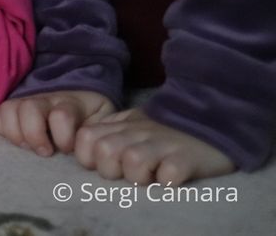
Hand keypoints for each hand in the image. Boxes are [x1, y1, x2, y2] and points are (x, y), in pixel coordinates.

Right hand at [0, 90, 114, 156]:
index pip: (61, 115)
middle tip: (45, 151)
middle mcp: (46, 98)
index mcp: (72, 103)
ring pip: (8, 109)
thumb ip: (98, 131)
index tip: (67, 149)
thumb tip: (90, 150)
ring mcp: (27, 100)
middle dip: (33, 134)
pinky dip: (3, 129)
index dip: (63, 136)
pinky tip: (19, 140)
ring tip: (29, 146)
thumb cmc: (93, 117)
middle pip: (28, 108)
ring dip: (15, 133)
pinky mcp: (13, 106)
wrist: (84, 95)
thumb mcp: (104, 121)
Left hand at [74, 108, 234, 184]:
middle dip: (111, 170)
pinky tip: (172, 178)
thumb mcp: (133, 122)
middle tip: (131, 173)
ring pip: (132, 161)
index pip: (85, 138)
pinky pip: (169, 174)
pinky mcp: (188, 158)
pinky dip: (168, 181)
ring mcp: (163, 143)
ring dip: (138, 176)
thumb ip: (108, 130)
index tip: (108, 164)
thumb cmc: (168, 128)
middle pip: (104, 151)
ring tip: (152, 176)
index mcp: (122, 124)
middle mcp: (139, 131)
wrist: (214, 118)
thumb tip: (84, 149)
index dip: (89, 156)